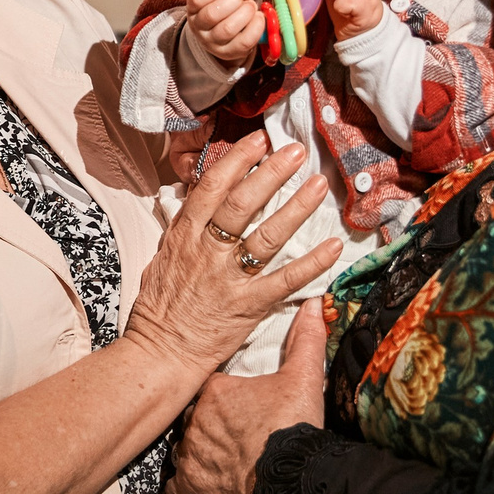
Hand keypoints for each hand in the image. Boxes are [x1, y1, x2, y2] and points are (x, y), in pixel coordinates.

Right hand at [122, 132, 343, 379]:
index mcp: (184, 236)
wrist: (160, 353)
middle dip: (270, 173)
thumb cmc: (159, 308)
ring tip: (317, 184)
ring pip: (266, 236)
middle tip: (295, 151)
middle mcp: (207, 252)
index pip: (211, 188)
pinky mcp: (248, 306)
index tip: (258, 140)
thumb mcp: (162, 258)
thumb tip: (197, 199)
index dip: (237, 160)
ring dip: (295, 208)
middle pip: (241, 204)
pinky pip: (285, 280)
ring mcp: (228, 278)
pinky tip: (334, 245)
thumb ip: (182, 230)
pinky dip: (312, 263)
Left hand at [169, 298, 326, 493]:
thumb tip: (312, 306)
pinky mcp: (190, 485)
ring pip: (186, 448)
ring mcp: (190, 454)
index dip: (227, 398)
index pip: (212, 388)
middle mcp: (196, 420)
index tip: (241, 406)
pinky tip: (206, 484)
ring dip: (200, 453)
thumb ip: (305, 340)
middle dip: (211, 425)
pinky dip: (190, 484)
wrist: (290, 478)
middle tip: (235, 434)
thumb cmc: (292, 427)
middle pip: (197, 417)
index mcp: (216, 391)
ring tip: (225, 459)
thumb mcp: (303, 377)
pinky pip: (178, 484)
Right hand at [185, 0, 265, 65]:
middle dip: (233, 0)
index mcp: (194, 9)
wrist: (227, 33)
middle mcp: (199, 28)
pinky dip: (256, 26)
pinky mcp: (229, 53)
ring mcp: (212, 43)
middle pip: (211, 14)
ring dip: (245, 12)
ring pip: (227, 29)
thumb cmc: (226, 6)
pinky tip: (258, 17)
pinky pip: (244, 41)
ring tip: (251, 6)